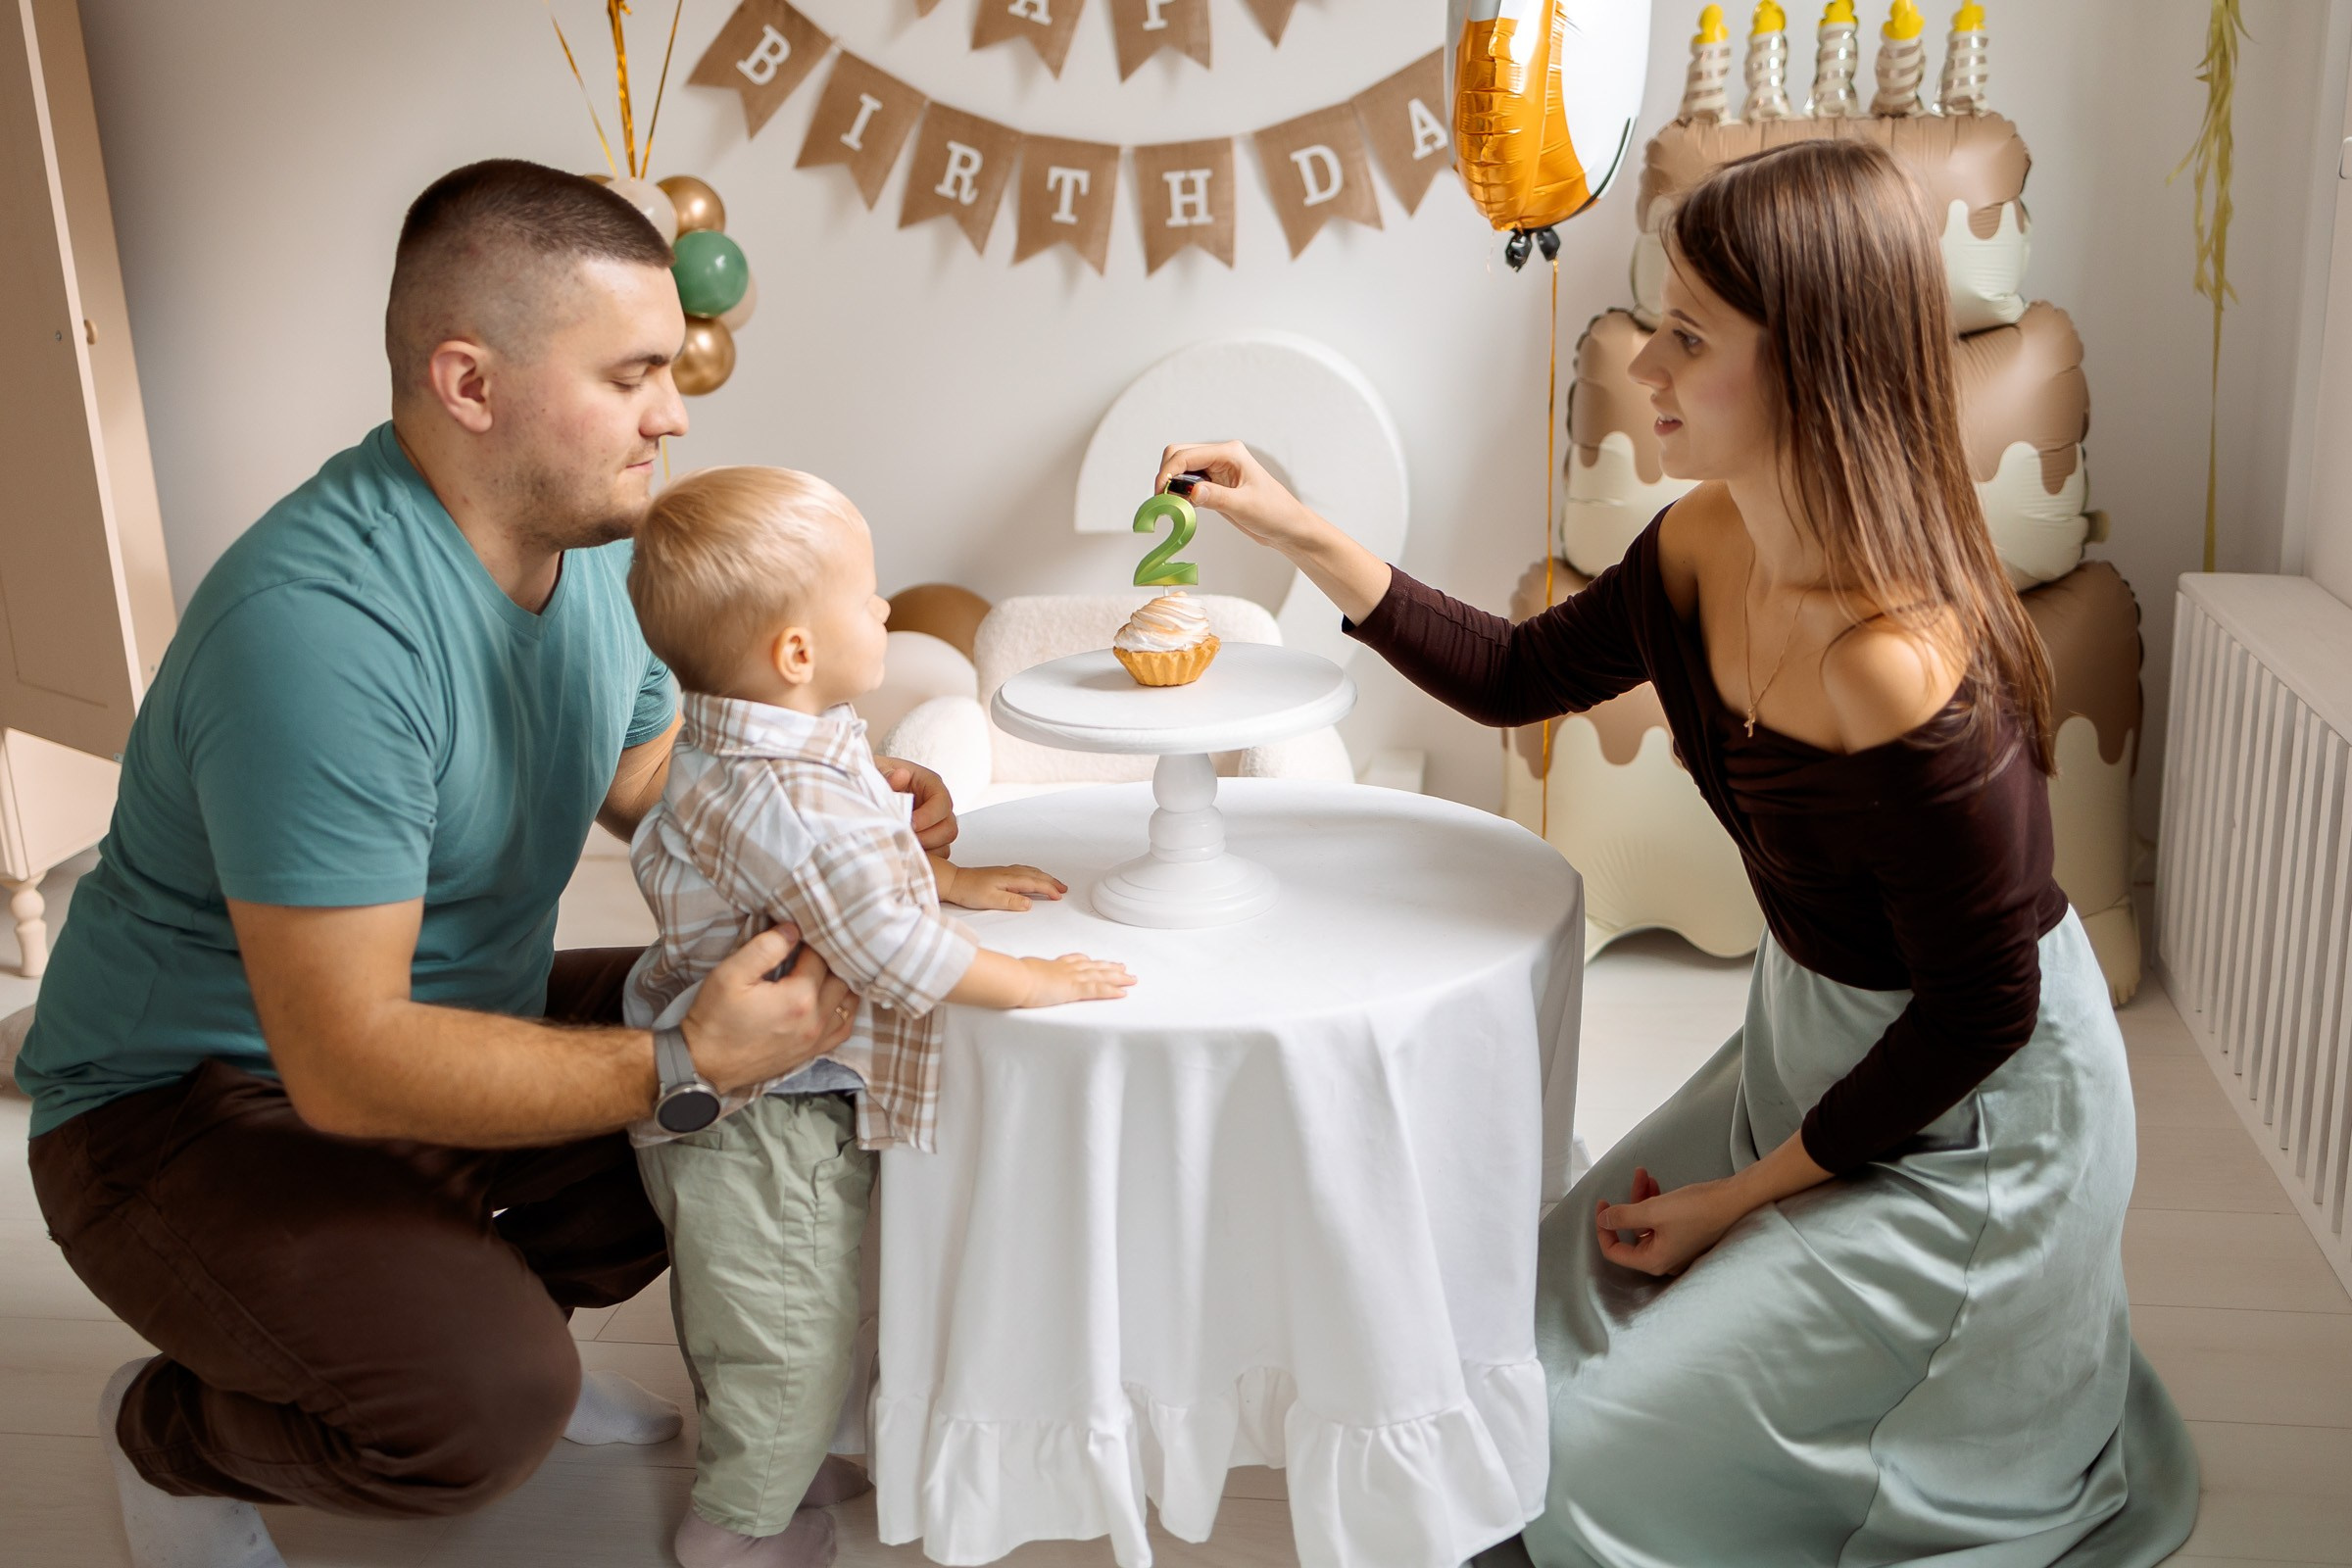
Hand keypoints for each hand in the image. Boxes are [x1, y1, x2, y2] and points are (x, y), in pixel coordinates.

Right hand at [681, 928, 856, 1093]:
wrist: (704, 1064)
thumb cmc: (714, 1018)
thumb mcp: (731, 974)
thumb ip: (765, 947)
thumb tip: (793, 930)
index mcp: (798, 998)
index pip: (819, 957)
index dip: (808, 941)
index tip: (796, 935)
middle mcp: (815, 1020)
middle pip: (839, 978)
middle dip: (827, 960)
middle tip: (808, 951)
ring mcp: (816, 1040)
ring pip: (847, 1002)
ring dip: (839, 983)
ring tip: (821, 972)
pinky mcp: (812, 1053)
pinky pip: (844, 1028)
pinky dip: (843, 1010)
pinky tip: (831, 999)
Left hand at [874, 757, 957, 853]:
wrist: (865, 790)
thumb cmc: (876, 777)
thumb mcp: (877, 770)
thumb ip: (887, 774)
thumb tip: (901, 776)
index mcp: (930, 784)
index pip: (942, 802)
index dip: (928, 816)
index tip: (910, 824)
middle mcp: (937, 805)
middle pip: (949, 827)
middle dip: (928, 838)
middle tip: (904, 839)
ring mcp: (934, 825)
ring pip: (944, 845)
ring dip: (925, 850)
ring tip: (901, 847)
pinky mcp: (928, 841)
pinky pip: (935, 856)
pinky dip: (922, 859)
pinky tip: (903, 854)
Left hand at [944, 863, 1068, 911]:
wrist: (954, 881)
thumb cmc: (969, 891)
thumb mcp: (990, 900)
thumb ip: (1011, 902)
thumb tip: (1029, 903)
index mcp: (1010, 878)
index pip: (1036, 883)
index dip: (1049, 889)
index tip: (1059, 896)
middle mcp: (1010, 872)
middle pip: (1037, 875)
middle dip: (1052, 881)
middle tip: (1064, 889)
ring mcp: (1005, 871)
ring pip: (1031, 871)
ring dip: (1045, 877)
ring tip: (1054, 883)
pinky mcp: (1001, 873)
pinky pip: (1024, 870)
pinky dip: (1034, 873)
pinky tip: (1033, 876)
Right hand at [1018, 953, 1135, 1007]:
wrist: (1015, 979)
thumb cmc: (1013, 977)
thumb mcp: (1018, 972)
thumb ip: (1023, 974)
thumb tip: (1014, 976)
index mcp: (1052, 965)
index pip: (1074, 960)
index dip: (1087, 961)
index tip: (1094, 960)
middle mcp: (1066, 969)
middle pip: (1093, 966)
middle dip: (1109, 967)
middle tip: (1122, 967)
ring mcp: (1072, 978)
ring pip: (1101, 976)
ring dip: (1118, 977)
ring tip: (1131, 978)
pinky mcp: (1075, 990)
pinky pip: (1098, 990)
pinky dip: (1112, 990)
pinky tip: (1123, 992)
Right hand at [1156, 441, 1322, 553]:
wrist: (1287, 528)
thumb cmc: (1275, 513)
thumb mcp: (1245, 506)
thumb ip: (1217, 498)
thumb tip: (1191, 492)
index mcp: (1230, 453)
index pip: (1187, 455)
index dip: (1168, 472)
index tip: (1160, 494)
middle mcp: (1221, 457)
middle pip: (1179, 455)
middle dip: (1166, 475)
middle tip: (1162, 500)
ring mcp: (1216, 470)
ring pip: (1180, 469)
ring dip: (1171, 484)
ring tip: (1169, 506)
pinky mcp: (1214, 485)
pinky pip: (1187, 483)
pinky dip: (1179, 493)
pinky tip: (1180, 507)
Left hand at [1594, 1166, 1749, 1277]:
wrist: (1733, 1201)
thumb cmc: (1695, 1209)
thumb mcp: (1653, 1211)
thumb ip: (1623, 1216)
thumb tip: (1603, 1220)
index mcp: (1653, 1261)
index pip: (1615, 1252)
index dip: (1604, 1228)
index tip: (1602, 1205)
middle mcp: (1664, 1260)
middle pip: (1632, 1234)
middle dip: (1627, 1205)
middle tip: (1627, 1182)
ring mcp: (1675, 1249)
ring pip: (1647, 1224)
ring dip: (1641, 1198)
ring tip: (1642, 1174)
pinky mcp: (1684, 1236)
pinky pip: (1661, 1222)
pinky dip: (1655, 1203)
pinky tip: (1653, 1182)